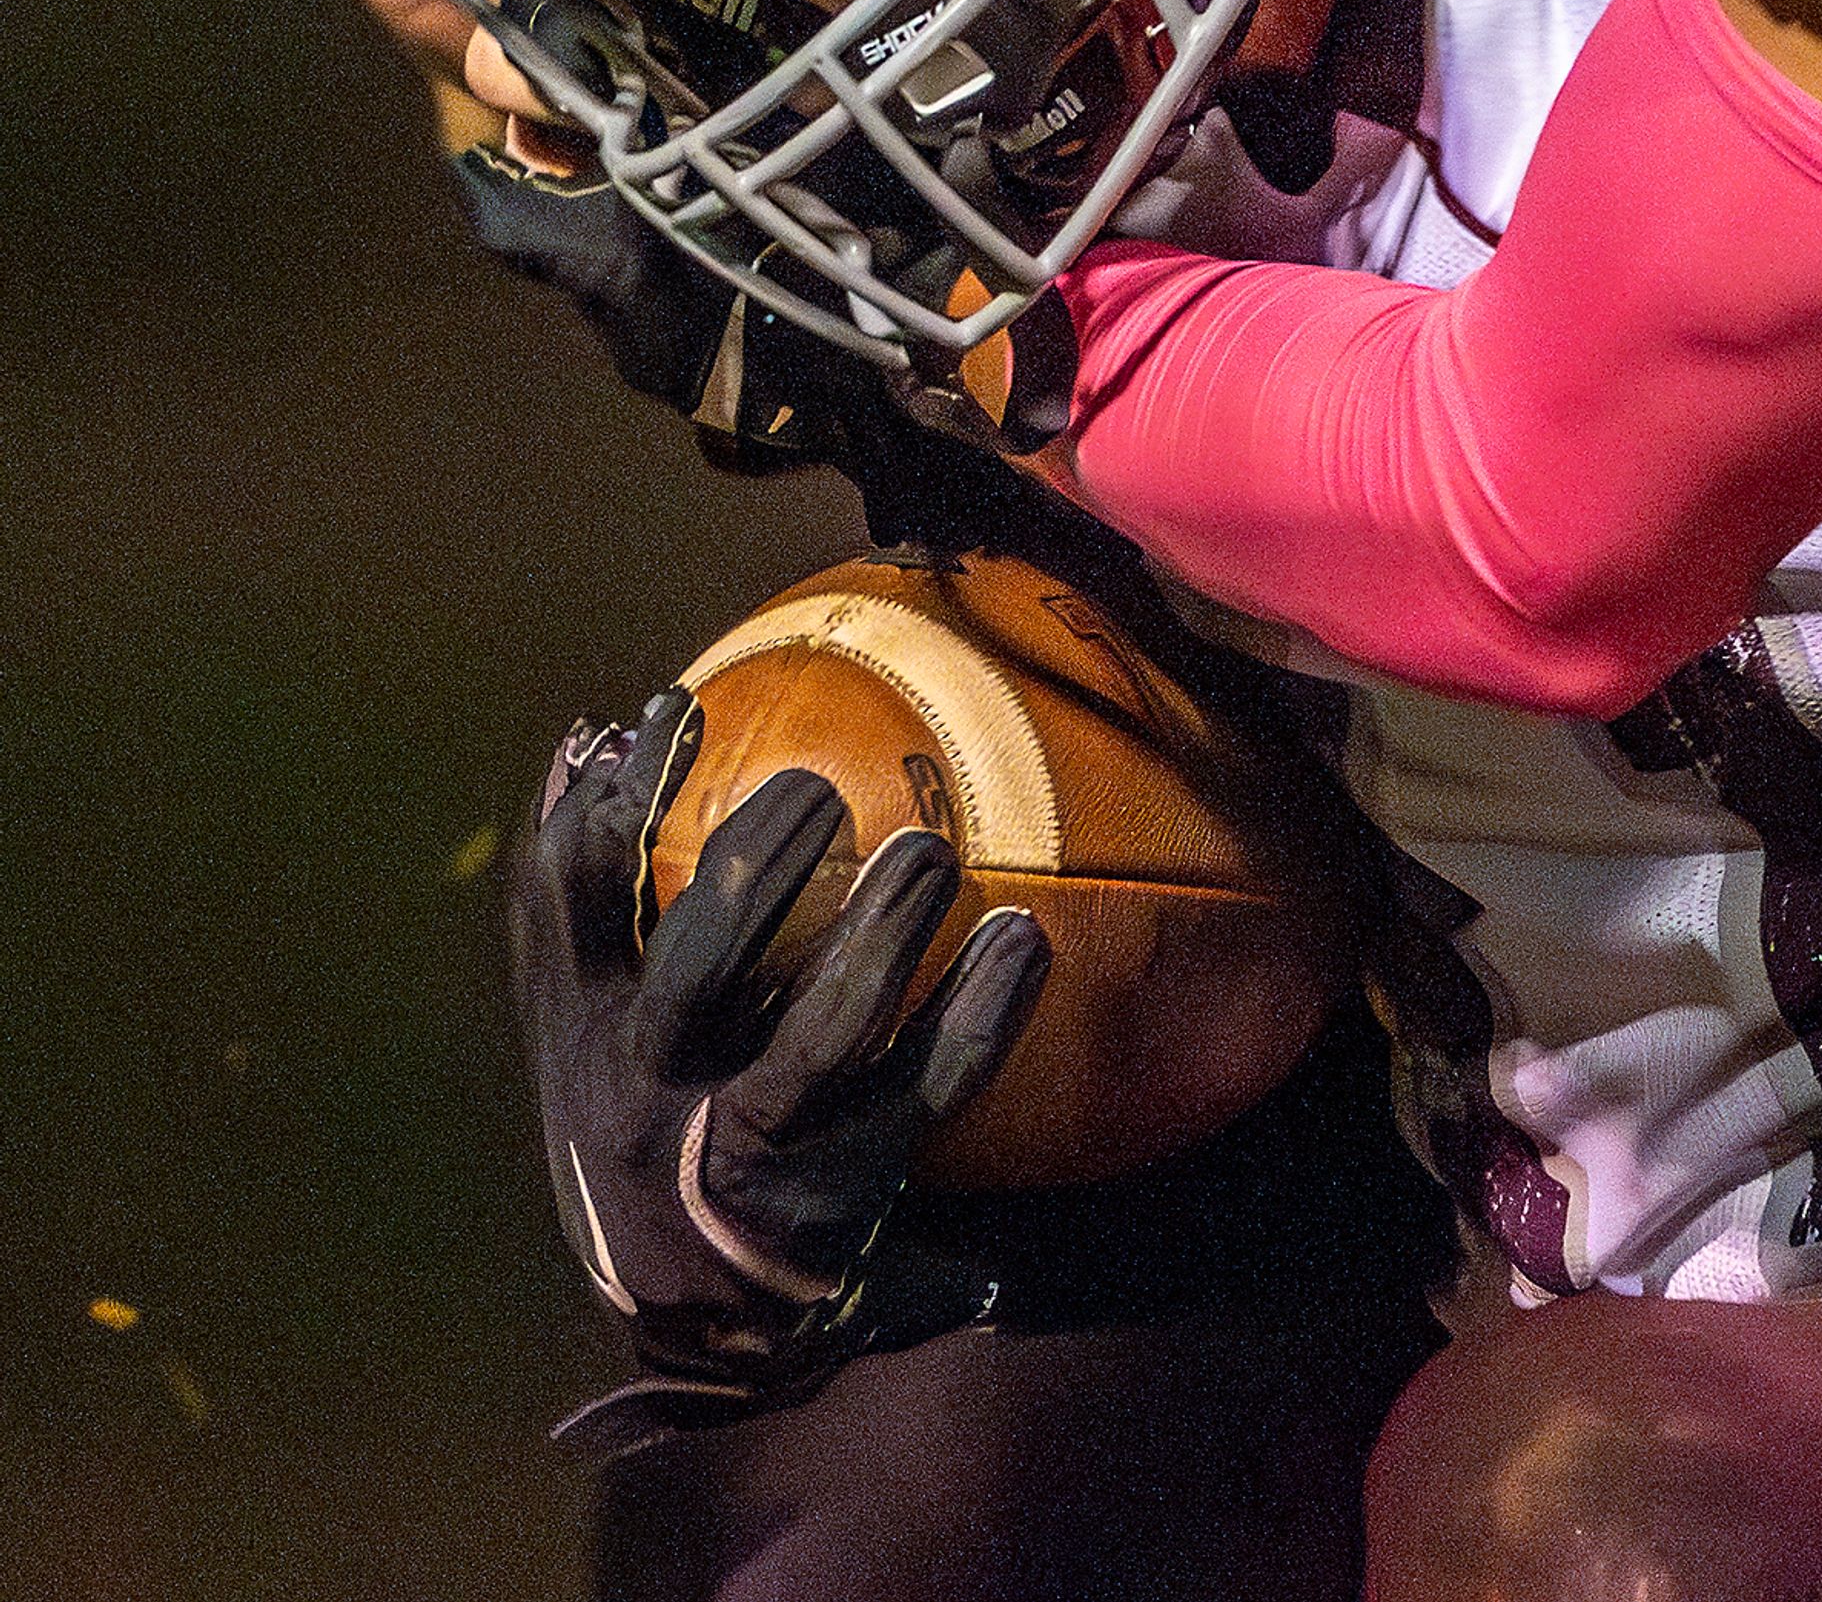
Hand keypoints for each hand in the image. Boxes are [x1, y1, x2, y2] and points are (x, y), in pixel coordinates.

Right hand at [512, 689, 1048, 1399]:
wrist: (699, 1333)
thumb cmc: (652, 1122)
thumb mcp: (589, 1029)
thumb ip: (583, 903)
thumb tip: (590, 738)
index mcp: (588, 1042)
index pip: (570, 912)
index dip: (609, 812)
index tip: (671, 714)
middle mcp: (655, 1103)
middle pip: (698, 969)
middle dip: (757, 870)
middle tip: (818, 788)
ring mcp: (751, 1155)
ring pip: (821, 1039)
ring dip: (881, 937)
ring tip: (929, 851)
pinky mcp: (846, 1197)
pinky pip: (928, 1088)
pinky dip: (980, 1011)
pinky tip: (1023, 940)